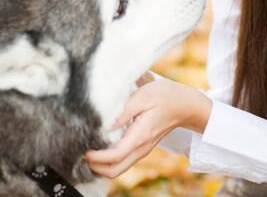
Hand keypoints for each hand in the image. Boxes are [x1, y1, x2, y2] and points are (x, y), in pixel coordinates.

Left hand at [84, 78, 211, 177]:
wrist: (185, 104)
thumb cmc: (164, 96)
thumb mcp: (143, 96)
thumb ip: (122, 111)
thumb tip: (103, 124)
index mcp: (140, 136)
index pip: (115, 156)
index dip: (96, 157)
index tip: (83, 149)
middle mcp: (141, 148)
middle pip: (114, 171)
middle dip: (94, 167)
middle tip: (80, 151)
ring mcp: (141, 150)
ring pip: (117, 169)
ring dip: (100, 165)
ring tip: (87, 149)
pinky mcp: (140, 148)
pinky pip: (121, 162)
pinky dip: (108, 161)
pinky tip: (99, 146)